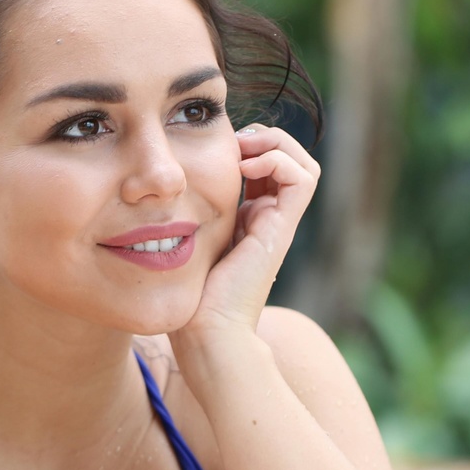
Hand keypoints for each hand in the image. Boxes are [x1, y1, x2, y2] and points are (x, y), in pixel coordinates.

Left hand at [176, 124, 319, 341]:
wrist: (205, 330)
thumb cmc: (188, 293)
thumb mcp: (185, 240)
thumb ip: (186, 215)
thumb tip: (166, 187)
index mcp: (250, 217)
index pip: (264, 165)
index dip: (246, 146)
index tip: (215, 148)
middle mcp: (270, 218)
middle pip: (290, 159)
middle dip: (263, 139)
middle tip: (232, 144)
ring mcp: (280, 223)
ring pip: (303, 163)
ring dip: (274, 145)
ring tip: (241, 152)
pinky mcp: (283, 228)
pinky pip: (302, 178)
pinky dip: (277, 161)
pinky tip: (244, 169)